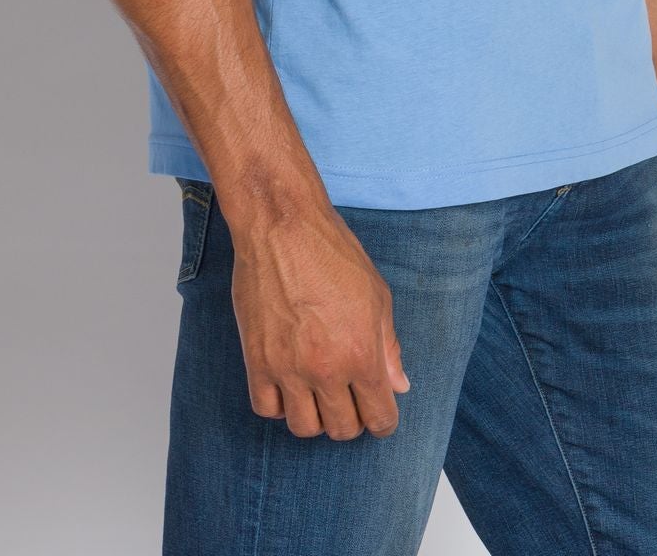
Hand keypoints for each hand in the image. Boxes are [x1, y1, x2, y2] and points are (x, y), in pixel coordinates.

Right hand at [230, 202, 410, 438]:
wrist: (282, 227)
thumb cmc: (333, 253)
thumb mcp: (377, 294)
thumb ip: (389, 346)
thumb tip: (399, 384)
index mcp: (362, 354)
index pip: (379, 418)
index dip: (384, 422)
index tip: (380, 415)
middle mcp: (326, 369)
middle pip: (342, 429)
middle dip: (352, 420)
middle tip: (350, 400)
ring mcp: (288, 369)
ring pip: (304, 428)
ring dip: (316, 417)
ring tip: (318, 394)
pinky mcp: (257, 361)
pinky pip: (267, 409)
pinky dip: (279, 404)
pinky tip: (289, 384)